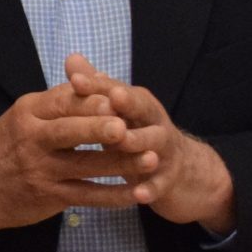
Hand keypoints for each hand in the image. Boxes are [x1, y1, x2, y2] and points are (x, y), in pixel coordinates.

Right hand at [0, 72, 149, 237]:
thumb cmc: (5, 146)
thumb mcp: (23, 116)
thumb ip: (59, 100)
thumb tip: (97, 77)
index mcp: (27, 112)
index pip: (62, 100)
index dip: (92, 99)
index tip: (119, 96)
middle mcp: (32, 139)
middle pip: (71, 131)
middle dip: (101, 129)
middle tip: (129, 127)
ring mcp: (41, 169)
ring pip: (86, 165)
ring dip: (121, 164)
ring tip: (151, 160)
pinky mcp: (50, 196)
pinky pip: (87, 195)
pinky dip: (113, 196)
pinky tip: (135, 195)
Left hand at [63, 56, 236, 229]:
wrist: (180, 168)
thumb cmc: (136, 133)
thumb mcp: (117, 111)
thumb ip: (96, 87)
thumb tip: (71, 57)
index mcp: (137, 103)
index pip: (116, 89)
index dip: (97, 84)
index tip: (75, 80)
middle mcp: (153, 120)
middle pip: (142, 108)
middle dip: (127, 102)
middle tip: (112, 98)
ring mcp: (164, 149)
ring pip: (153, 142)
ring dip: (139, 141)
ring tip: (123, 141)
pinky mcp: (169, 177)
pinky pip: (161, 183)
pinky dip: (151, 187)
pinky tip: (139, 195)